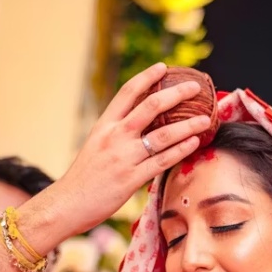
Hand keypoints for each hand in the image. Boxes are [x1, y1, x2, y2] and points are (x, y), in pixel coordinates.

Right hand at [52, 62, 211, 234]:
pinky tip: (195, 143)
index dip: (147, 77)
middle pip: (151, 106)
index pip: (127, 93)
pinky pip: (163, 161)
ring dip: (188, 125)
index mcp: (104, 126)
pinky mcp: (131, 179)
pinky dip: (181, 150)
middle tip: (195, 88)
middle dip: (176, 94)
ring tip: (205, 119)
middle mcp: (114, 137)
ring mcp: (124, 157)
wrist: (67, 204)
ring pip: (163, 134)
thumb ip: (116, 135)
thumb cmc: (82, 179)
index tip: (163, 67)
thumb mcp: (95, 147)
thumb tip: (141, 129)